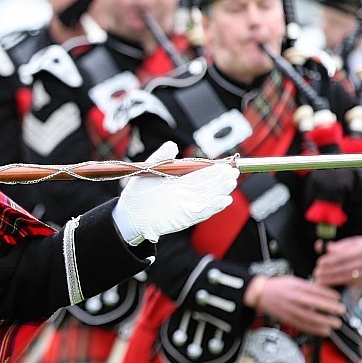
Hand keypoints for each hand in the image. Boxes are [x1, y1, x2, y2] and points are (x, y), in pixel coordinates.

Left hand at [113, 142, 236, 243]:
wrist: (128, 213)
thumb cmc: (137, 193)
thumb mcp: (149, 169)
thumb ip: (161, 157)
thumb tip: (172, 144)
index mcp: (179, 181)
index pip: (201, 174)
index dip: (214, 170)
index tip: (226, 165)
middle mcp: (186, 194)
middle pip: (208, 186)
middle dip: (221, 179)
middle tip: (233, 172)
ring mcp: (186, 206)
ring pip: (208, 197)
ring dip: (220, 191)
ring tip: (231, 182)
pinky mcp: (184, 218)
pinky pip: (201, 212)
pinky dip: (213, 207)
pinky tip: (224, 200)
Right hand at [248, 275, 345, 336]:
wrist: (260, 293)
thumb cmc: (278, 286)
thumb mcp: (294, 280)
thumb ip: (309, 286)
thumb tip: (325, 292)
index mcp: (297, 287)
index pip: (316, 291)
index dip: (329, 295)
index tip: (338, 298)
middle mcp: (294, 298)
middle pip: (315, 304)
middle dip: (331, 308)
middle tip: (342, 311)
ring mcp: (291, 310)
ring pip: (310, 317)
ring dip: (325, 321)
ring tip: (336, 323)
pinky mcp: (288, 319)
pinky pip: (303, 326)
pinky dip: (315, 330)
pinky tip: (324, 331)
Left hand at [312, 235, 361, 288]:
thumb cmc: (357, 247)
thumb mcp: (347, 242)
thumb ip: (333, 245)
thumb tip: (320, 246)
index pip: (344, 256)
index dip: (330, 260)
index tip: (319, 263)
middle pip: (345, 268)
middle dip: (329, 272)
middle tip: (317, 273)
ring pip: (348, 278)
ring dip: (332, 280)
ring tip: (320, 280)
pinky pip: (353, 284)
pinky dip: (340, 284)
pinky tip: (330, 284)